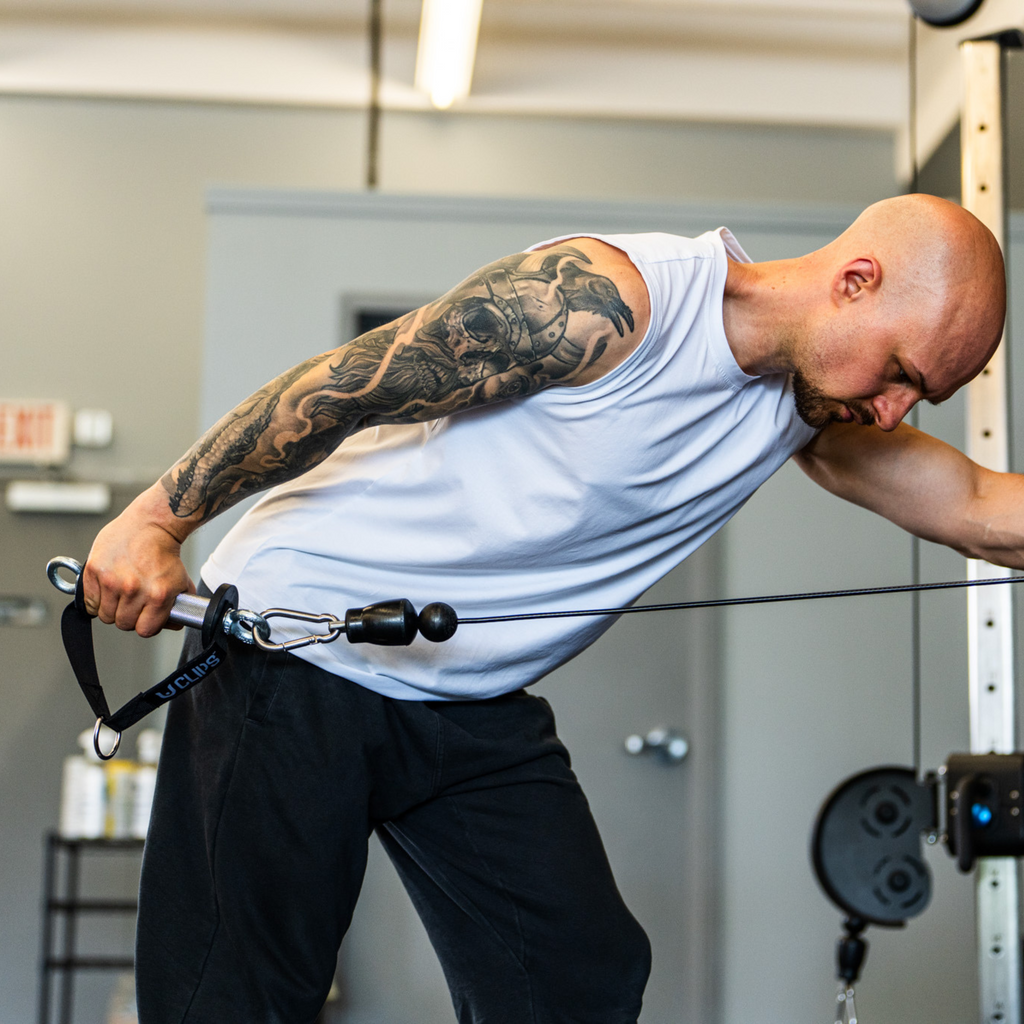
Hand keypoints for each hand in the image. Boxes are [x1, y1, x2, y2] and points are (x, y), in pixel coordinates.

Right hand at [82, 483, 194, 636]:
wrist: (151, 525)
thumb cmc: (164, 552)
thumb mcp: (179, 582)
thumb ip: (176, 607)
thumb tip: (170, 625)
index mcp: (158, 595)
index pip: (144, 630)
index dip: (145, 624)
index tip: (144, 617)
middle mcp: (134, 589)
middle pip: (122, 624)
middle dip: (128, 616)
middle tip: (132, 602)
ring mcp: (112, 580)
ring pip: (105, 615)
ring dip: (111, 608)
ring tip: (120, 592)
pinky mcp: (94, 570)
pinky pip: (89, 602)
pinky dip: (96, 599)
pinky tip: (107, 588)